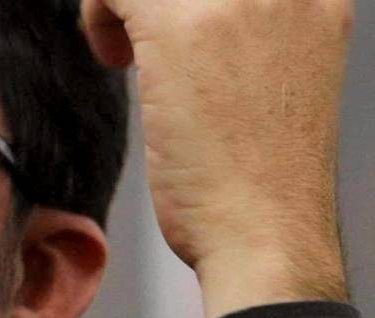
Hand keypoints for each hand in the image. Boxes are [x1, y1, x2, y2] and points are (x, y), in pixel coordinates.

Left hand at [81, 0, 352, 317]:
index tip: (165, 24)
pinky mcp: (181, 27)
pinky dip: (101, 15)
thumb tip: (186, 23)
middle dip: (151, 3)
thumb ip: (244, 32)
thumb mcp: (278, 77)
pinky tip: (114, 58)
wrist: (265, 234)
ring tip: (128, 53)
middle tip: (142, 37)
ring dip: (127, 6)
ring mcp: (236, 1)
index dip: (187, 3)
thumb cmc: (263, 179)